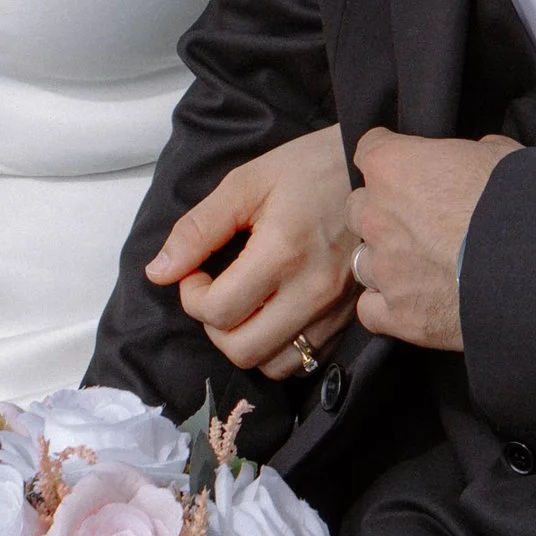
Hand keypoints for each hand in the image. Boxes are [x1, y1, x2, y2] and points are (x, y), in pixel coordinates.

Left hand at [144, 124, 355, 380]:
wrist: (377, 176)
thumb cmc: (310, 169)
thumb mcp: (248, 182)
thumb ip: (198, 228)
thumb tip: (158, 272)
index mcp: (283, 252)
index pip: (217, 310)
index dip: (191, 295)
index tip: (196, 269)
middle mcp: (312, 291)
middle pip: (242, 350)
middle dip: (214, 326)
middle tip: (216, 290)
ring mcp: (335, 311)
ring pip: (275, 366)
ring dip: (248, 342)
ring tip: (246, 304)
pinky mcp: (351, 319)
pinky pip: (308, 360)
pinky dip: (281, 347)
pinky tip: (276, 313)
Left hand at [346, 129, 518, 353]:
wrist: (535, 262)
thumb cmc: (518, 198)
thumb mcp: (499, 155)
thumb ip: (468, 155)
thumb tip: (473, 161)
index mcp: (393, 166)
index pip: (370, 149)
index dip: (392, 158)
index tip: (408, 169)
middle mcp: (377, 215)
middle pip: (359, 208)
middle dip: (383, 213)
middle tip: (420, 221)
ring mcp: (385, 268)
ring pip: (363, 261)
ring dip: (386, 261)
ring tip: (421, 266)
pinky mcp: (399, 314)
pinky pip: (371, 310)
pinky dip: (387, 306)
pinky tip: (413, 302)